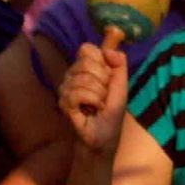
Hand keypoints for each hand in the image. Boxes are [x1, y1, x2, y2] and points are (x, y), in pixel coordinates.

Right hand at [59, 41, 130, 156]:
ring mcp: (65, 88)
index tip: (108, 76)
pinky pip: (77, 94)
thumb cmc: (111, 111)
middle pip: (86, 62)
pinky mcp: (62, 102)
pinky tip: (90, 110)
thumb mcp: (121, 85)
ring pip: (83, 79)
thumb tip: (109, 50)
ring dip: (98, 94)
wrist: (104, 136)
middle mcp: (73, 75)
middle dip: (103, 80)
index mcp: (86, 68)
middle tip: (104, 94)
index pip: (87, 49)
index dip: (101, 61)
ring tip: (98, 104)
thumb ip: (119, 64)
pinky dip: (91, 102)